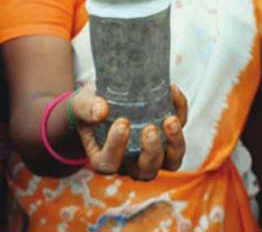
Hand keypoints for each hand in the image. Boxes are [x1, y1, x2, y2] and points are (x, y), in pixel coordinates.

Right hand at [71, 83, 187, 180]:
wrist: (102, 98)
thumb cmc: (89, 107)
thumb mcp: (80, 105)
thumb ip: (86, 108)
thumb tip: (100, 110)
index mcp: (105, 159)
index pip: (111, 163)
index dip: (117, 147)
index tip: (121, 123)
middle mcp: (131, 162)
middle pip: (147, 170)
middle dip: (151, 152)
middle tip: (150, 129)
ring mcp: (153, 151)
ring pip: (171, 161)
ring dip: (175, 143)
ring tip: (170, 120)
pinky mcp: (167, 134)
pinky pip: (179, 129)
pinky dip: (180, 111)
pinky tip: (172, 90)